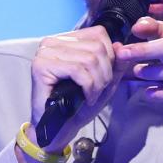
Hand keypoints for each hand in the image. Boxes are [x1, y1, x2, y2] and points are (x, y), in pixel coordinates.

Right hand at [29, 24, 127, 152]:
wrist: (59, 128)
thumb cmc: (78, 105)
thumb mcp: (105, 82)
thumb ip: (116, 64)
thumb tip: (122, 46)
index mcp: (65, 40)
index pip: (98, 34)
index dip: (109, 57)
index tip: (104, 78)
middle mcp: (53, 42)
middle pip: (96, 47)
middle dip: (105, 73)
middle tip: (98, 91)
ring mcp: (45, 52)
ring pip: (89, 59)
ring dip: (97, 82)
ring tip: (92, 95)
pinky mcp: (41, 66)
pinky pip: (77, 70)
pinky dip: (88, 87)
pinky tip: (86, 98)